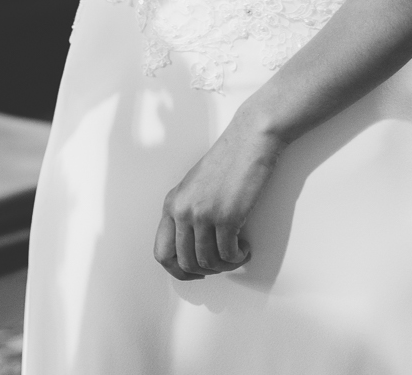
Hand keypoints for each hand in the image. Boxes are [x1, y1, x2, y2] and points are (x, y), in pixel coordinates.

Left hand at [153, 117, 283, 280]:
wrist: (249, 140)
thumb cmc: (227, 161)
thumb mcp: (194, 186)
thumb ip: (187, 212)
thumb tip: (192, 246)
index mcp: (171, 204)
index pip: (162, 252)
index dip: (178, 270)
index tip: (196, 272)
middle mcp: (182, 210)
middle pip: (185, 262)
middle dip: (207, 270)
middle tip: (223, 263)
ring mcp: (203, 214)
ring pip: (208, 262)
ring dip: (226, 265)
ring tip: (237, 253)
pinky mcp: (227, 216)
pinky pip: (228, 255)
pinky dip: (239, 257)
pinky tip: (245, 248)